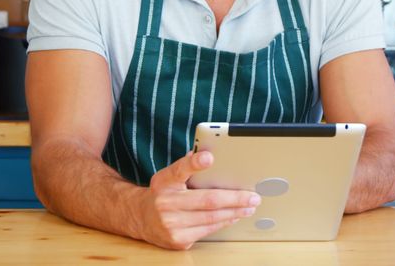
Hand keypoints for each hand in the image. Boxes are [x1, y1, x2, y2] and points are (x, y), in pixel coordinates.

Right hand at [137, 150, 260, 249]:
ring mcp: (171, 224)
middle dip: (235, 198)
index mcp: (164, 181)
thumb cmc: (162, 193)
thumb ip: (187, 167)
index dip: (194, 163)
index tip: (209, 157)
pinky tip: (234, 216)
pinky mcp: (178, 240)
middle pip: (207, 200)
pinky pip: (208, 230)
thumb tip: (210, 155)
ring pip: (212, 218)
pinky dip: (224, 222)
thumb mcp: (169, 176)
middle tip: (252, 196)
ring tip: (249, 206)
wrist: (141, 219)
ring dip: (235, 212)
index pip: (179, 169)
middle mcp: (165, 203)